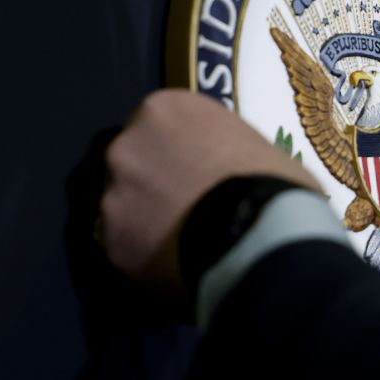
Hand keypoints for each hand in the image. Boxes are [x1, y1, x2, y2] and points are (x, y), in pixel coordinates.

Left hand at [100, 89, 319, 291]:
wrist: (256, 236)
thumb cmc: (270, 183)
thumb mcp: (254, 148)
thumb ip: (223, 154)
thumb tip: (225, 176)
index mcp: (165, 110)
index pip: (159, 126)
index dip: (179, 153)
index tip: (197, 174)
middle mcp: (126, 146)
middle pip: (133, 164)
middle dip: (154, 185)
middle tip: (185, 211)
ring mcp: (113, 196)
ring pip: (124, 209)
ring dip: (146, 223)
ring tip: (182, 247)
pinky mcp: (110, 245)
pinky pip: (127, 250)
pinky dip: (145, 259)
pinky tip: (176, 269)